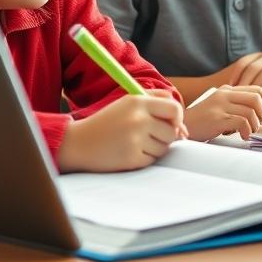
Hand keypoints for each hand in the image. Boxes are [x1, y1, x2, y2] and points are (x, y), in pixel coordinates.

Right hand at [59, 90, 185, 172]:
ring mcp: (135, 139)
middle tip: (148, 136)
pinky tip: (128, 152)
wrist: (78, 143)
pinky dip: (144, 158)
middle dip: (165, 136)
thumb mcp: (128, 102)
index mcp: (138, 102)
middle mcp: (138, 119)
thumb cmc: (107, 122)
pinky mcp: (131, 158)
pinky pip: (152, 160)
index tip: (172, 124)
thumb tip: (183, 127)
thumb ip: (157, 101)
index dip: (177, 118)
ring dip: (154, 148)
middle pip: (172, 132)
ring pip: (164, 148)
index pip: (174, 109)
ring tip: (135, 143)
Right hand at [185, 86, 261, 140]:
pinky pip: (242, 122)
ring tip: (250, 133)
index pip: (255, 90)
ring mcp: (220, 105)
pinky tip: (243, 136)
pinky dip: (247, 130)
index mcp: (226, 90)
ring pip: (250, 111)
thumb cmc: (202, 122)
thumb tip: (260, 115)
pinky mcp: (217, 118)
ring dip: (255, 125)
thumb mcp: (219, 108)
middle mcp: (224, 94)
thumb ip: (235, 107)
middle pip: (255, 98)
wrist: (181, 128)